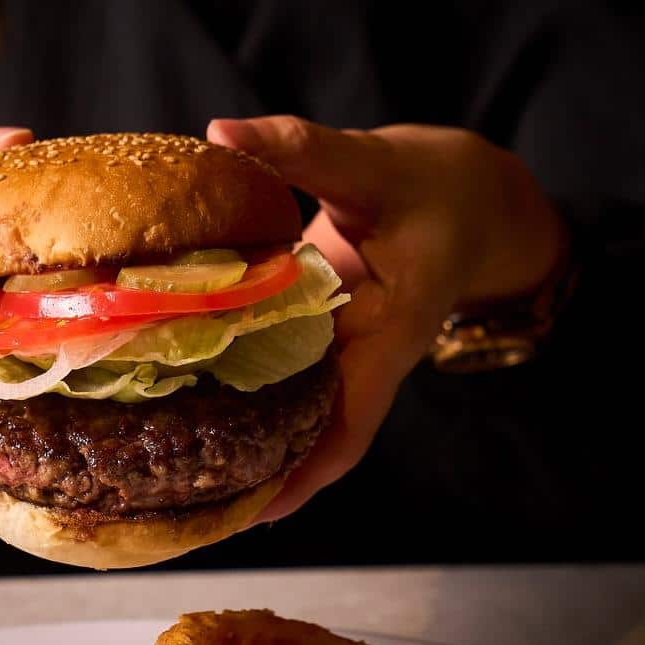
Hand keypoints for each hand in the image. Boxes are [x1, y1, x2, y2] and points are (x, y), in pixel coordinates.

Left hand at [207, 116, 564, 524]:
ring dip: (247, 443)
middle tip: (183, 504)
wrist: (471, 195)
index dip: (306, 475)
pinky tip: (188, 401)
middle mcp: (364, 356)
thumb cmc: (436, 185)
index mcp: (390, 332)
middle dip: (259, 474)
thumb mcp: (373, 162)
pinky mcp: (322, 335)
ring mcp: (342, 351)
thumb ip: (301, 148)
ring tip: (172, 473)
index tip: (255, 510)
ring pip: (296, 416)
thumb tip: (221, 133)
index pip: (351, 423)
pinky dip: (245, 396)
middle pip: (312, 438)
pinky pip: (284, 381)